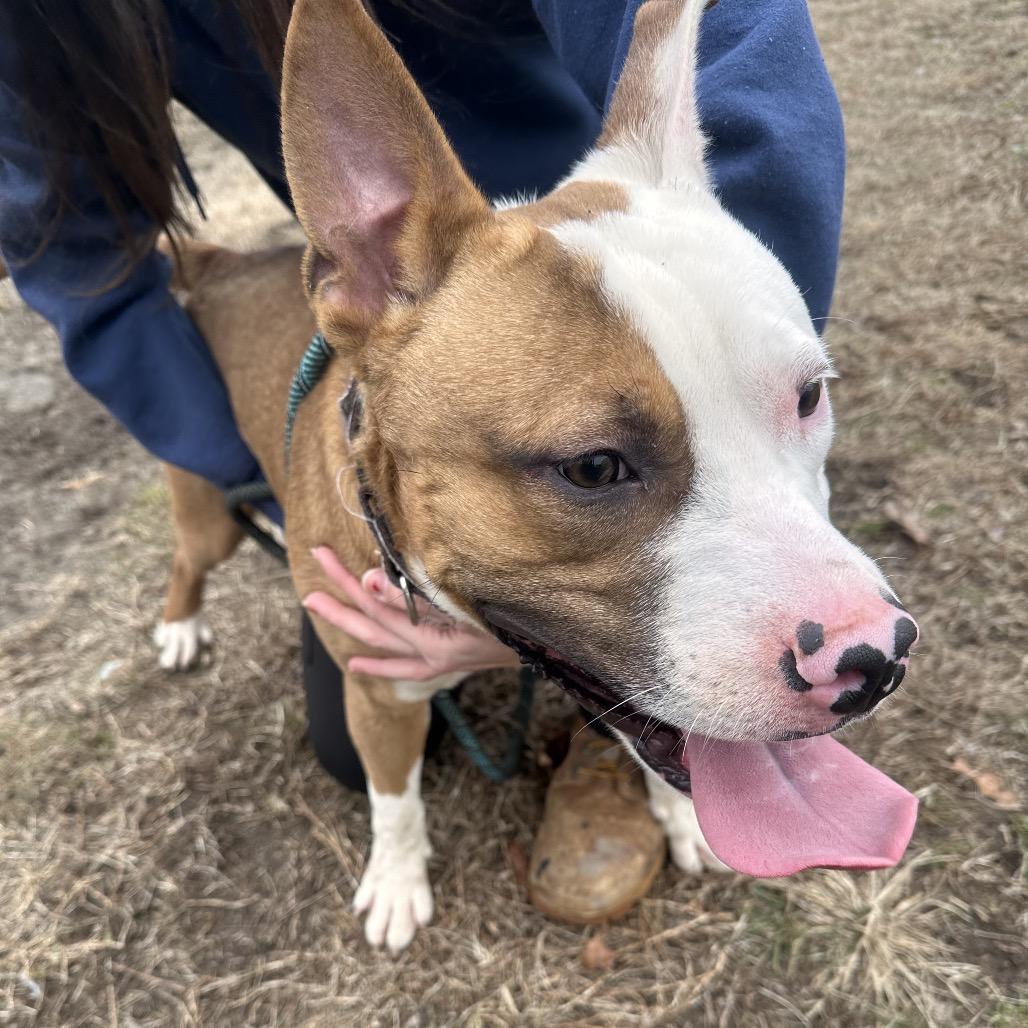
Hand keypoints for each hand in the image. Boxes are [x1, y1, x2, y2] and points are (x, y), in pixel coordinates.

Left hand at [302, 546, 519, 680]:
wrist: (552, 650)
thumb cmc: (513, 617)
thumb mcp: (463, 603)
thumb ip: (414, 595)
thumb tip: (369, 579)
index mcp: (431, 640)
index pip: (378, 606)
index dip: (350, 582)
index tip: (326, 557)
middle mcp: (428, 655)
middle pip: (371, 623)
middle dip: (339, 598)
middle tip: (312, 569)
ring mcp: (435, 663)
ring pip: (381, 641)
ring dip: (350, 620)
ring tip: (317, 603)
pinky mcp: (444, 665)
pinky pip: (403, 666)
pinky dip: (380, 665)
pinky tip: (358, 666)